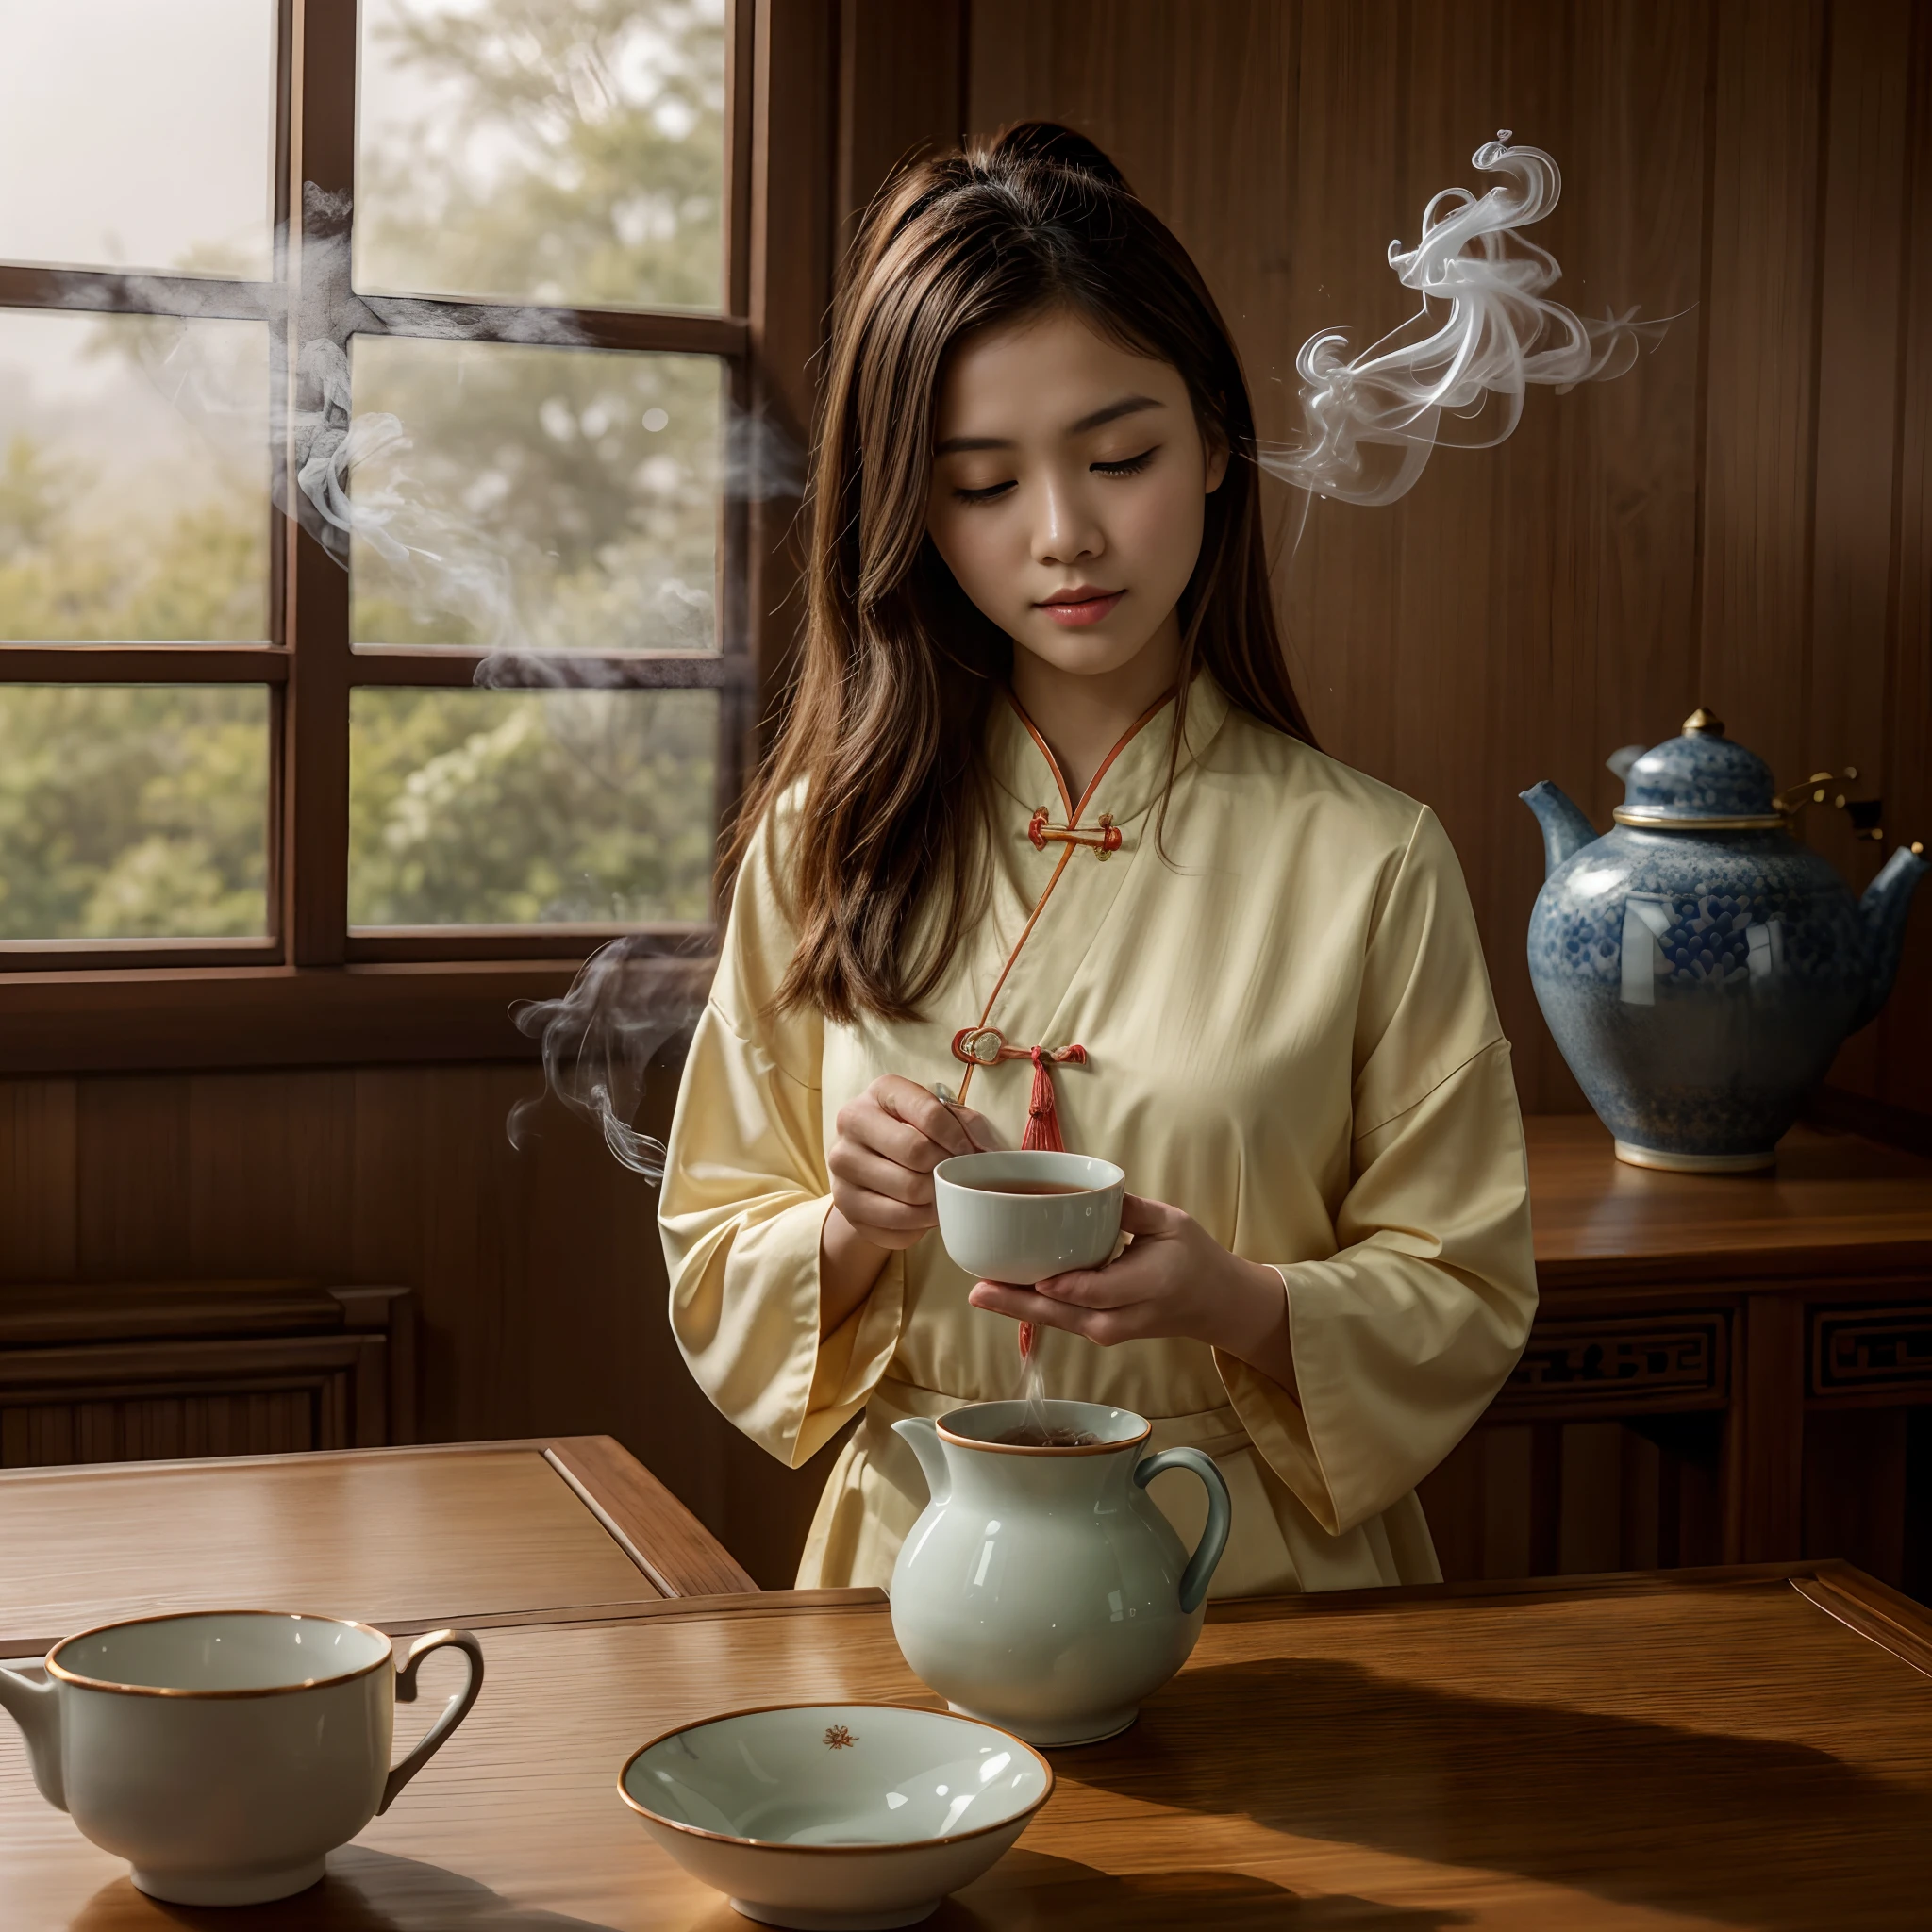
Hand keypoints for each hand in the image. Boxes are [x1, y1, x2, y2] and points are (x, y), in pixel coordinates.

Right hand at [827, 1075, 997, 1252]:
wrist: (871, 1160)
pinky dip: (920, 1224)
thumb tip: (987, 1151)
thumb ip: (966, 1123)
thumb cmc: (915, 1132)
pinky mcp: (844, 1203)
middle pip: (916, 1153)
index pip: (930, 1113)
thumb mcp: (940, 1116)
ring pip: (907, 1192)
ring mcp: (841, 1164)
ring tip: (945, 1194)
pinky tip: (925, 1211)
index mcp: (881, 1091)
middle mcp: (852, 1122)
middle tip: (956, 1175)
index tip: (971, 1152)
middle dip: (945, 1169)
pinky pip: (895, 1224)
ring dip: (937, 1199)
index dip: (960, 1137)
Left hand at [966, 1194, 1297, 1395]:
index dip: (1067, 1286)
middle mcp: (1127, 1316)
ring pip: (1060, 1323)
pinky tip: (1003, 1295)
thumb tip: (1084, 1190)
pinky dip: (1033, 1310)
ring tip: (980, 1292)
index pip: (1102, 1290)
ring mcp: (1112, 1330)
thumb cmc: (1193, 1256)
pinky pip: (1064, 1322)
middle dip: (1021, 1305)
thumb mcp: (1171, 1222)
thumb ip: (1130, 1210)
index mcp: (1151, 1283)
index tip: (1035, 1277)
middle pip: (1069, 1315)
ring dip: (1018, 1310)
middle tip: (979, 1290)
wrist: (1214, 1304)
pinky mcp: (1101, 1332)